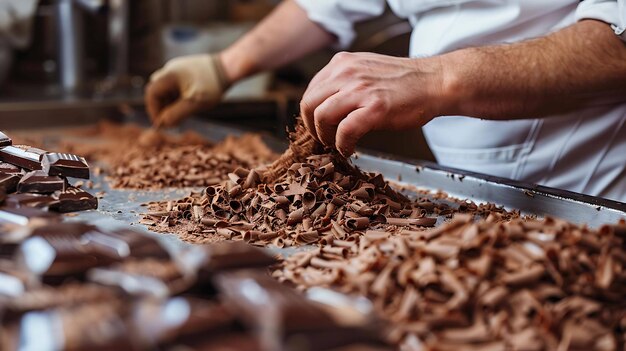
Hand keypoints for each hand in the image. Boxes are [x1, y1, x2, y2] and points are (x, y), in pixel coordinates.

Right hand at [145, 54, 229, 127]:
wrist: (229, 68)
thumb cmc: (212, 85)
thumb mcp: (194, 103)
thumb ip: (176, 114)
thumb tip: (162, 123)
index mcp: (169, 75)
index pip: (151, 94)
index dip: (153, 110)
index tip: (162, 123)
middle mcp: (170, 69)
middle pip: (157, 91)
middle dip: (161, 108)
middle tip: (171, 122)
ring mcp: (178, 69)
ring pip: (166, 89)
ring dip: (169, 103)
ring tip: (181, 115)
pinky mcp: (186, 71)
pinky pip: (175, 86)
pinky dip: (177, 97)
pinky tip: (187, 106)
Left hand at [300, 52, 446, 155]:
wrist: (435, 82)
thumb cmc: (404, 82)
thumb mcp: (366, 70)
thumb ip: (345, 82)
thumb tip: (326, 105)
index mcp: (343, 63)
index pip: (311, 90)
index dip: (310, 113)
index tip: (318, 126)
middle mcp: (347, 73)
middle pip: (309, 104)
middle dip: (312, 127)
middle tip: (323, 139)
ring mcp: (360, 89)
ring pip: (321, 117)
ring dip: (325, 137)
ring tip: (335, 144)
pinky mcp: (375, 108)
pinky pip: (344, 131)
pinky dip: (342, 145)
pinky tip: (349, 149)